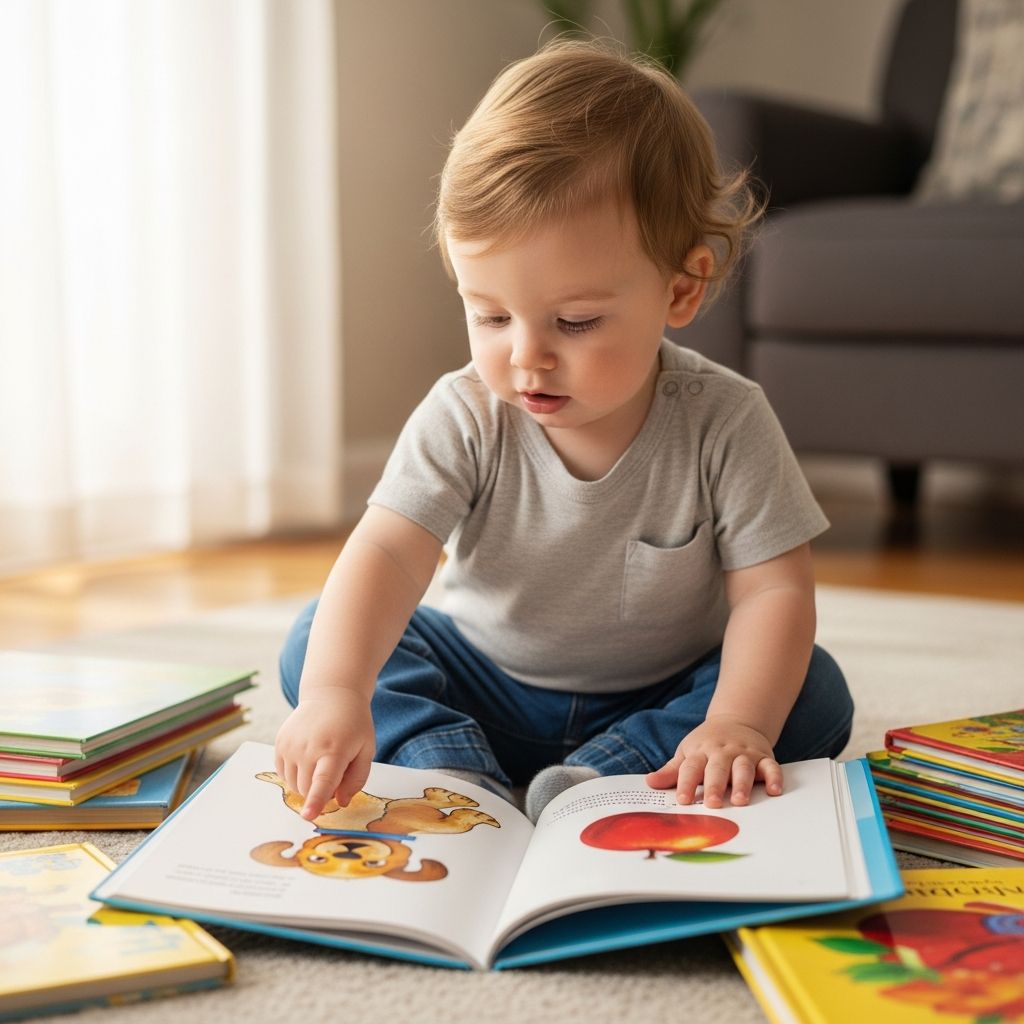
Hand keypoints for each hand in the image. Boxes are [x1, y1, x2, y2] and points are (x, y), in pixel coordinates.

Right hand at [273, 689, 374, 819]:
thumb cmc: (353, 725)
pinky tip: (308, 757)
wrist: (331, 695)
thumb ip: (356, 779)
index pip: (323, 781)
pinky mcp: (280, 743)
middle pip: (307, 790)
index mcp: (334, 750)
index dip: (316, 801)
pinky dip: (296, 774)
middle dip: (320, 792)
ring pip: (294, 785)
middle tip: (335, 770)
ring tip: (321, 760)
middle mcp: (308, 748)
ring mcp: (291, 745)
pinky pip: (284, 774)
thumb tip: (340, 802)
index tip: (308, 816)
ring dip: (307, 784)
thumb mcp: (366, 749)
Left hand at [645, 715, 781, 807]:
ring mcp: (744, 754)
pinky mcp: (763, 757)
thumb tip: (649, 783)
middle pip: (717, 768)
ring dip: (742, 783)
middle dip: (715, 786)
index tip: (681, 800)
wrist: (736, 721)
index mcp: (701, 752)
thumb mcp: (687, 753)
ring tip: (740, 800)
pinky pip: (771, 767)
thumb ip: (672, 771)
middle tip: (713, 804)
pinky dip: (775, 777)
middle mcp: (723, 753)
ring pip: (744, 768)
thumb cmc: (707, 745)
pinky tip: (775, 791)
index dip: (685, 783)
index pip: (691, 768)